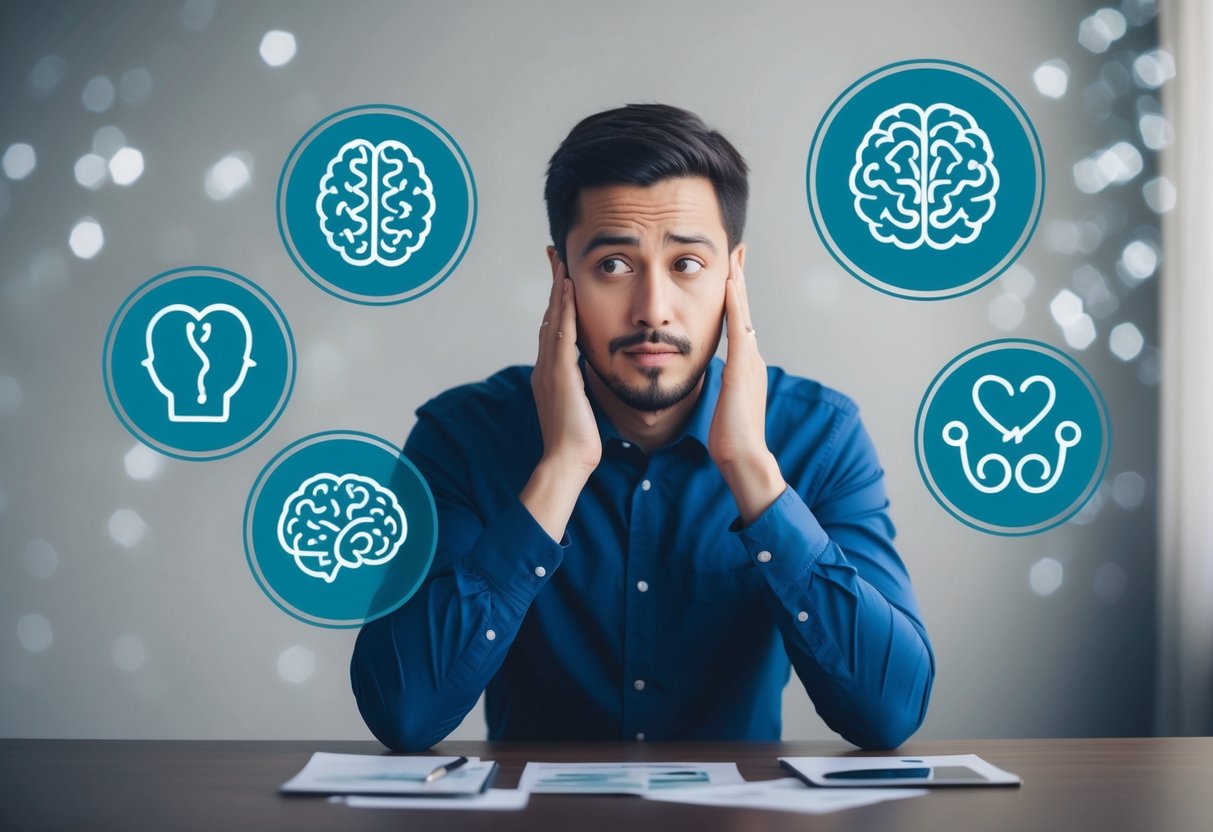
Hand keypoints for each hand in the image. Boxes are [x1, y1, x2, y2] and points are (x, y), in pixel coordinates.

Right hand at [522, 262, 601, 541]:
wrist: (567, 463)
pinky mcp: (558, 376)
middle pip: (548, 316)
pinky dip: (562, 309)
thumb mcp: (581, 406)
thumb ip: (581, 388)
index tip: (562, 278)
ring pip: (552, 319)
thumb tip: (588, 378)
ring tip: (561, 262)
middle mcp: (545, 367)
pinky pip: (560, 334)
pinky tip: (568, 289)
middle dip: (553, 286)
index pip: (554, 329)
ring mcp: (549, 370)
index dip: (557, 302)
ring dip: (557, 289)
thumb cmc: (579, 442)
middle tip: (555, 256)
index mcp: (551, 374)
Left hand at [708, 263, 785, 524]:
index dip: (735, 294)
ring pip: (742, 313)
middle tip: (738, 249)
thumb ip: (725, 384)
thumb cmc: (729, 436)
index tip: (730, 270)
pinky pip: (738, 329)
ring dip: (738, 283)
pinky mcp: (742, 368)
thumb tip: (719, 375)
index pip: (738, 320)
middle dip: (740, 278)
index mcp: (744, 364)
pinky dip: (735, 304)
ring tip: (734, 256)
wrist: (742, 456)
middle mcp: (750, 357)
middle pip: (744, 309)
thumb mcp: (724, 401)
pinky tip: (730, 284)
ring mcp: (749, 361)